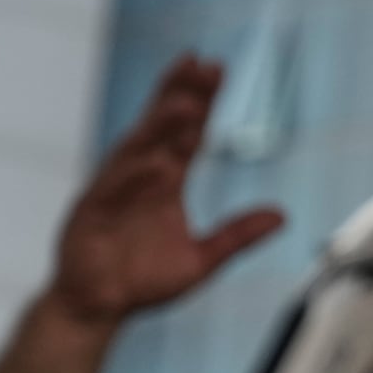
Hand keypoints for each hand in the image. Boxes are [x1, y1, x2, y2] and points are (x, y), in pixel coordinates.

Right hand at [45, 55, 281, 330]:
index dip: (202, 102)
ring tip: (185, 104)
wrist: (99, 307)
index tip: (217, 69)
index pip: (188, 134)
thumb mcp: (203, 259)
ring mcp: (113, 192)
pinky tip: (156, 162)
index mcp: (165, 183)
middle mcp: (139, 178)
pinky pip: (112, 189)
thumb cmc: (144, 280)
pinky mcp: (91, 214)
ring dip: (159, 127)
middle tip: (201, 64)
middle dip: (180, 94)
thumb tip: (281, 216)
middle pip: (161, 128)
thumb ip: (237, 236)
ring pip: (137, 150)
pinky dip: (134, 176)